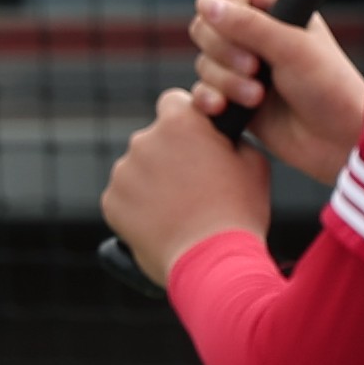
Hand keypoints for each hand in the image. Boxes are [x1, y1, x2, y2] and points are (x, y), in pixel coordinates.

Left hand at [102, 86, 277, 290]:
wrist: (212, 262)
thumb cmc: (238, 212)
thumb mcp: (252, 163)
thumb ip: (230, 139)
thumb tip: (220, 139)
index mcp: (180, 122)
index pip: (173, 102)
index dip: (185, 120)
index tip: (195, 140)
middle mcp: (144, 140)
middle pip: (154, 139)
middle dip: (169, 155)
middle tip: (192, 186)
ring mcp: (123, 171)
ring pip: (137, 169)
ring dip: (152, 182)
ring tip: (178, 211)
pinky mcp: (110, 201)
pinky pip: (124, 197)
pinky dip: (137, 208)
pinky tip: (162, 224)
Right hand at [187, 0, 363, 183]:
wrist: (339, 142)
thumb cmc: (330, 89)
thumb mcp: (292, 49)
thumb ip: (248, 25)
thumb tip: (206, 3)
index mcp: (278, 9)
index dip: (229, 8)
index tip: (247, 34)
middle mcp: (257, 35)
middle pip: (207, 25)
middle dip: (223, 51)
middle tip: (254, 69)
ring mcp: (243, 68)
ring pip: (204, 61)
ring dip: (224, 80)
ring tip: (256, 98)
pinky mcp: (234, 99)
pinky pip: (202, 91)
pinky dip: (209, 98)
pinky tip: (225, 109)